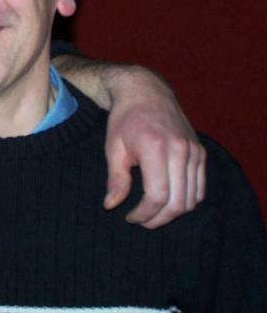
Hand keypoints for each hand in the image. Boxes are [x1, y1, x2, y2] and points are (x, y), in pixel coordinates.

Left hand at [102, 65, 205, 228]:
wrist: (146, 92)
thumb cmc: (124, 119)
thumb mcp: (113, 147)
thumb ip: (115, 178)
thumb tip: (111, 205)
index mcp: (156, 148)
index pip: (158, 195)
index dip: (144, 214)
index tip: (129, 217)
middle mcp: (180, 150)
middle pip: (179, 202)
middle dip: (159, 219)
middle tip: (141, 220)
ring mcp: (194, 151)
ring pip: (192, 199)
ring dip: (173, 213)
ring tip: (152, 212)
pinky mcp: (200, 152)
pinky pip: (199, 188)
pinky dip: (186, 200)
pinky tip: (167, 200)